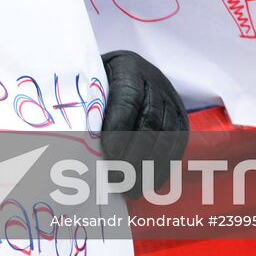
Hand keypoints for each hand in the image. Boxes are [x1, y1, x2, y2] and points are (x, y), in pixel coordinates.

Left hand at [100, 51, 188, 196]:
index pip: (128, 97)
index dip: (119, 125)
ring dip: (150, 165)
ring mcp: (171, 99)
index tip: (109, 152)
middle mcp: (155, 80)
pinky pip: (177, 143)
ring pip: (167, 134)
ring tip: (133, 189)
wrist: (129, 69)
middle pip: (150, 119)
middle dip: (135, 153)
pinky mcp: (182, 117)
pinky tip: (150, 183)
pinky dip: (164, 165)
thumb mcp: (91, 82)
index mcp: (128, 67)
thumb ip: (87, 105)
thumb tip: (74, 141)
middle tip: (119, 180)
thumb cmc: (102, 80)